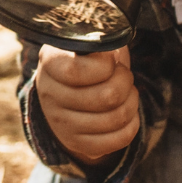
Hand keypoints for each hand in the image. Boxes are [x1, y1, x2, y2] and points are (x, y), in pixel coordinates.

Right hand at [36, 45, 139, 163]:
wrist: (66, 93)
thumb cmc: (85, 61)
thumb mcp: (87, 44)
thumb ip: (100, 39)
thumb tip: (114, 46)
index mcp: (50, 63)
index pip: (76, 71)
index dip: (105, 65)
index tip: (110, 59)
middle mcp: (50, 95)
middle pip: (107, 96)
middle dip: (126, 81)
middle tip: (124, 75)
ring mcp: (62, 123)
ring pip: (117, 118)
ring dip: (132, 101)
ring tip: (127, 92)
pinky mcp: (77, 143)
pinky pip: (119, 139)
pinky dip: (132, 124)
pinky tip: (125, 113)